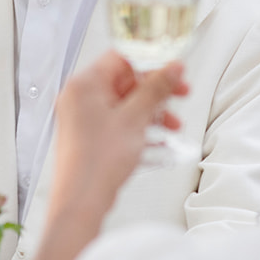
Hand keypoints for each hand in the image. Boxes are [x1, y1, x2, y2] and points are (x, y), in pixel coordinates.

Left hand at [50, 53, 188, 214]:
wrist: (81, 201)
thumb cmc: (97, 162)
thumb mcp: (135, 119)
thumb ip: (155, 90)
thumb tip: (171, 69)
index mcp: (84, 84)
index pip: (121, 58)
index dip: (151, 62)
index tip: (173, 70)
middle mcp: (79, 97)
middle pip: (124, 81)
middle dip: (155, 91)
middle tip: (179, 94)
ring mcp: (82, 118)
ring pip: (124, 104)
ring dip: (151, 111)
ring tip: (172, 124)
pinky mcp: (88, 137)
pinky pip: (118, 122)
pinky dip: (138, 126)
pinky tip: (158, 139)